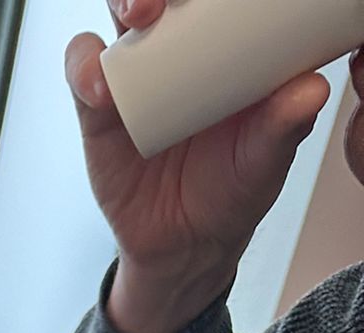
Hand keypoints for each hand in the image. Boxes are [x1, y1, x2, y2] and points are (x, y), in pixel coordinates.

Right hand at [68, 0, 331, 332]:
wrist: (184, 246)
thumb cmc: (231, 191)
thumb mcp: (266, 161)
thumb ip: (284, 125)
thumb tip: (311, 89)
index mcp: (224, 48)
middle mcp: (177, 52)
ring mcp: (135, 78)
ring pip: (118, 20)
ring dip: (123, 2)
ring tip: (139, 17)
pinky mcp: (98, 111)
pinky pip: (83, 74)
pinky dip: (85, 72)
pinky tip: (100, 89)